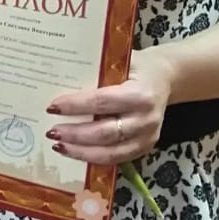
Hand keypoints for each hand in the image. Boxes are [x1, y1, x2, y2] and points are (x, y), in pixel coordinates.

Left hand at [45, 48, 174, 163]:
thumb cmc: (138, 67)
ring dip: (81, 152)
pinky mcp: (146, 147)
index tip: (53, 107)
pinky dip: (94, 158)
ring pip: (110, 152)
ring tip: (59, 146)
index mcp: (141, 94)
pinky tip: (76, 152)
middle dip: (75, 135)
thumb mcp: (122, 61)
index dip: (76, 106)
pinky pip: (117, 159)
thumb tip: (60, 78)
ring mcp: (148, 137)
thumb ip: (98, 72)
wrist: (166, 77)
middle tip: (52, 132)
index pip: (102, 102)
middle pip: (105, 133)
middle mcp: (146, 119)